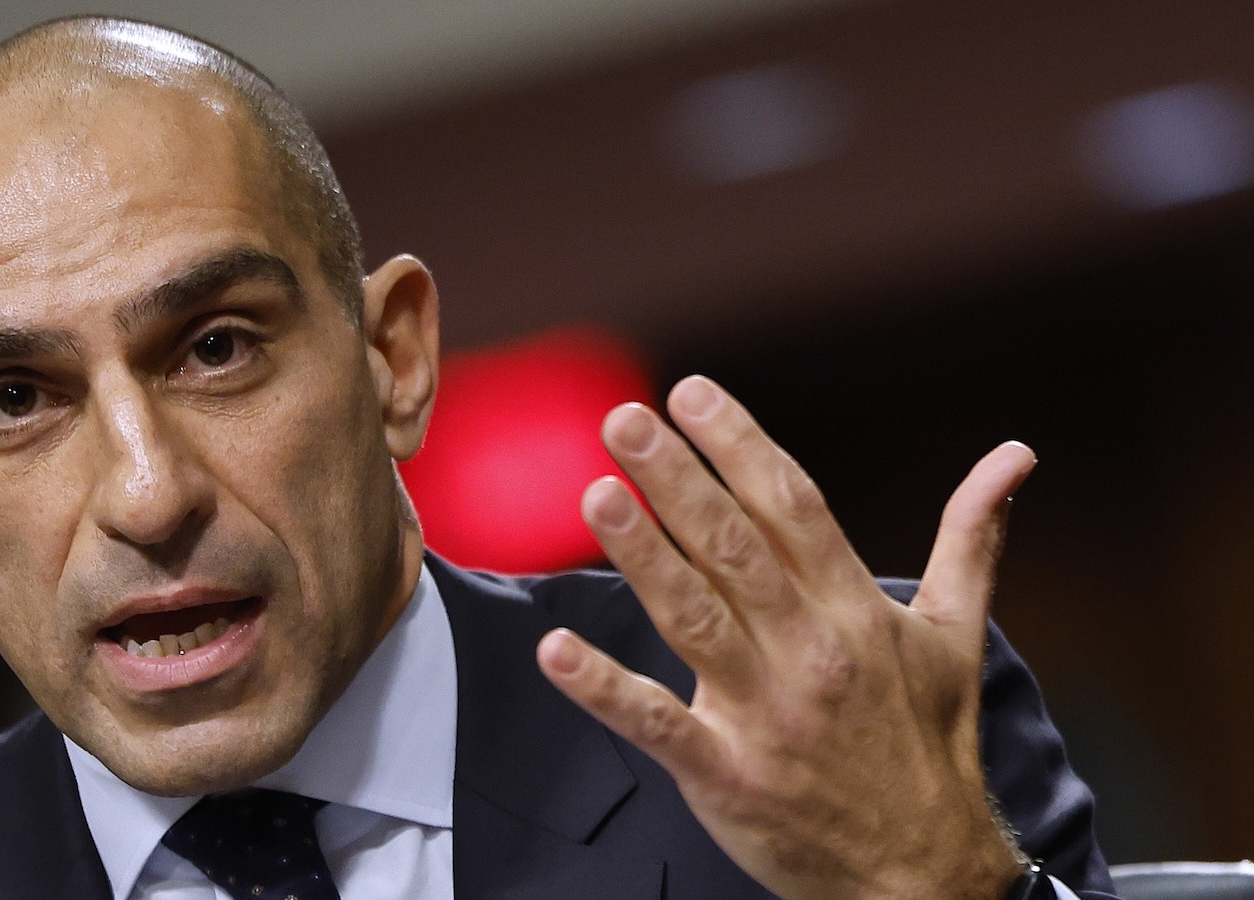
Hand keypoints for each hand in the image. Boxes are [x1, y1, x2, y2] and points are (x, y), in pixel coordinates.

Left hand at [536, 375, 1035, 899]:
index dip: (740, 445)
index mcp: (856, 611)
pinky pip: (657, 724)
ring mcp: (767, 714)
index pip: (792, 507)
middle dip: (678, 479)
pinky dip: (604, 690)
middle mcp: (811, 651)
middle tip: (623, 419)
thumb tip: (1014, 456)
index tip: (690, 391)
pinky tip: (555, 651)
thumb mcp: (957, 636)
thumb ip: (972, 539)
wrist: (925, 878)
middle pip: (735, 549)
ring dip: (643, 555)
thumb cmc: (930, 746)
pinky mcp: (727, 774)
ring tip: (596, 494)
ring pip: (693, 618)